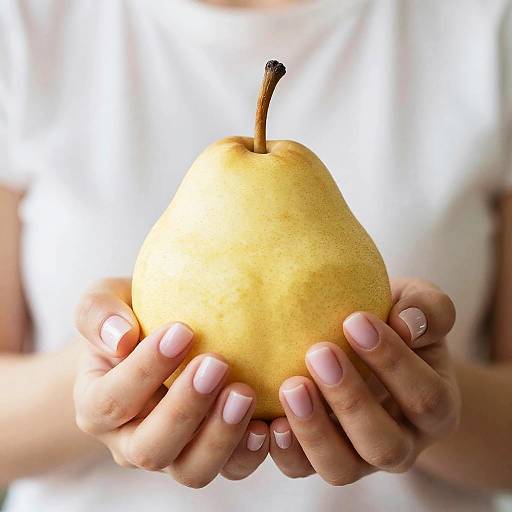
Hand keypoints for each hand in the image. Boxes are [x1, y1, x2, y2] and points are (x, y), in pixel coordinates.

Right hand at [73, 278, 267, 487]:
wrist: (149, 345)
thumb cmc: (130, 321)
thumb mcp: (104, 303)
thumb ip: (98, 313)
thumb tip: (120, 336)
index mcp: (97, 407)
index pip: (111, 400)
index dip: (145, 370)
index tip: (181, 331)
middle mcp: (130, 441)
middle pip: (150, 449)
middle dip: (185, 409)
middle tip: (218, 363)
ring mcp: (172, 454)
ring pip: (191, 470)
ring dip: (220, 435)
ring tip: (245, 393)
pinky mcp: (208, 454)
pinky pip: (230, 469)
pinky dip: (249, 452)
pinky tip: (267, 421)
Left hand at [269, 277, 460, 483]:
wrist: (370, 347)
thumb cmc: (394, 322)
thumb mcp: (416, 307)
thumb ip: (426, 309)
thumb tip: (408, 321)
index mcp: (435, 407)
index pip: (425, 397)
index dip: (392, 362)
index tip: (355, 321)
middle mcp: (402, 442)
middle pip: (385, 445)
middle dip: (350, 401)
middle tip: (318, 352)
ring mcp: (359, 457)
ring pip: (341, 468)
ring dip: (314, 431)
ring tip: (291, 387)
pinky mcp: (320, 456)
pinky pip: (302, 468)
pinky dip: (285, 449)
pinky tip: (270, 419)